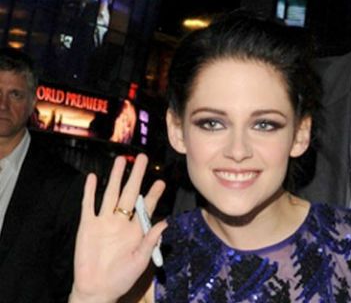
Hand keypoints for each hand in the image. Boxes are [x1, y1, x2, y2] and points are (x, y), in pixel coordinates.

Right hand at [69, 154, 166, 302]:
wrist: (97, 289)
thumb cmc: (122, 277)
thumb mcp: (141, 260)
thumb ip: (151, 240)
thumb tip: (165, 222)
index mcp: (136, 229)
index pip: (146, 206)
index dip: (154, 193)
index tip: (161, 181)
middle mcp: (121, 222)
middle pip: (130, 193)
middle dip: (136, 175)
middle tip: (143, 158)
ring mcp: (104, 222)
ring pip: (110, 193)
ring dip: (116, 177)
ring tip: (121, 160)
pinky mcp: (88, 226)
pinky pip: (89, 205)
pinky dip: (90, 191)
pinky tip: (94, 177)